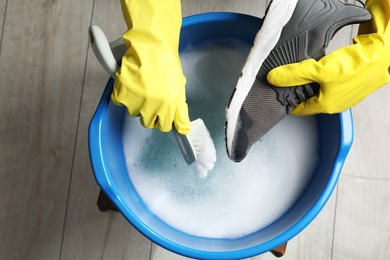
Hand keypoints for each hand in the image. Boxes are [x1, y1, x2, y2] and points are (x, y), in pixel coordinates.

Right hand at [112, 0, 189, 133]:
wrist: (151, 46)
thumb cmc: (167, 64)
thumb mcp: (179, 89)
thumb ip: (181, 112)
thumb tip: (184, 130)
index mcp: (167, 107)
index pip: (163, 127)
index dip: (161, 118)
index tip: (160, 111)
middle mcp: (151, 107)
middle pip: (147, 122)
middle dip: (148, 112)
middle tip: (150, 95)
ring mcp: (134, 102)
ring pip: (133, 112)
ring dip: (135, 102)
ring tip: (141, 85)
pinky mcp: (121, 94)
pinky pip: (120, 101)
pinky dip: (123, 93)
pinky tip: (130, 82)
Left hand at [267, 0, 389, 115]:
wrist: (381, 53)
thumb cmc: (354, 65)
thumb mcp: (318, 70)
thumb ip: (293, 74)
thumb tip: (273, 78)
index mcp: (326, 106)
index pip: (299, 109)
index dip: (287, 101)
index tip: (277, 94)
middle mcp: (336, 105)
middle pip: (309, 101)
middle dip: (298, 92)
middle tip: (286, 82)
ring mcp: (345, 96)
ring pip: (320, 93)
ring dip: (311, 85)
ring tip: (302, 74)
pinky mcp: (352, 86)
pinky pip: (331, 86)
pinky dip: (323, 80)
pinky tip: (322, 69)